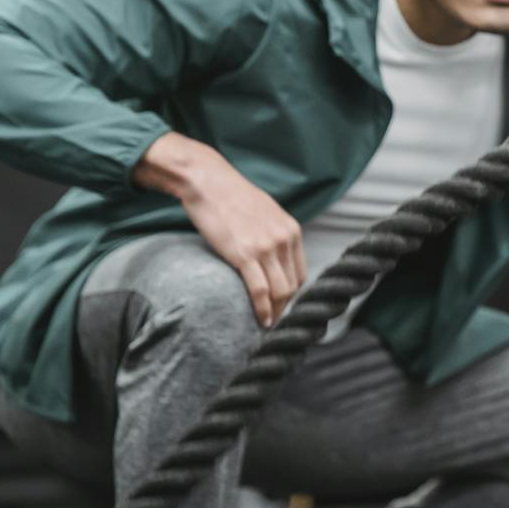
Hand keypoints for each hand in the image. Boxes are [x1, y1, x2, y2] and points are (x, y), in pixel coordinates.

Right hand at [134, 133, 304, 327]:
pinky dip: (263, 309)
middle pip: (292, 285)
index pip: (300, 272)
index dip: (292, 294)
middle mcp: (284, 239)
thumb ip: (274, 234)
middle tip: (274, 321)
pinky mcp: (244, 254)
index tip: (281, 305)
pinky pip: (260, 290)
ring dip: (276, 312)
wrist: (208, 182)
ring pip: (280, 291)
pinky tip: (261, 320)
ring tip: (267, 325)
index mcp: (291, 230)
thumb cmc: (231, 197)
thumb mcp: (265, 212)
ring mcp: (266, 247)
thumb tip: (273, 255)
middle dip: (284, 307)